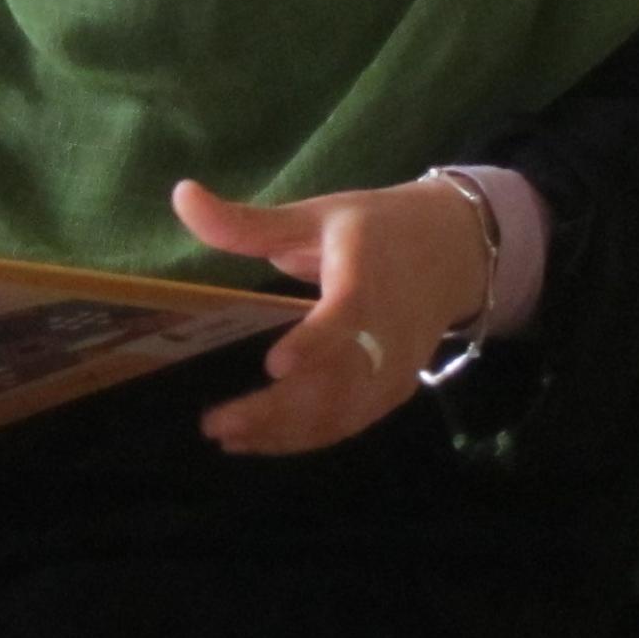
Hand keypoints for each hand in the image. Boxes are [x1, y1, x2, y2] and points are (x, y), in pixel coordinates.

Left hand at [174, 172, 537, 458]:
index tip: (274, 366)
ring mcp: (395, 366)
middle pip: (338, 381)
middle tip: (216, 423)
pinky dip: (305, 439)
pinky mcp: (395, 391)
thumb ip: (248, 222)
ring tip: (226, 437)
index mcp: (368, 276)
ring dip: (284, 432)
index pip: (348, 314)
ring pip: (342, 412)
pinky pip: (350, 423)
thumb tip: (182, 195)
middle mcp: (388, 329)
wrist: (456, 251)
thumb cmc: (378, 229)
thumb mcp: (316, 214)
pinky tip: (259, 442)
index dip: (315, 343)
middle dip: (277, 410)